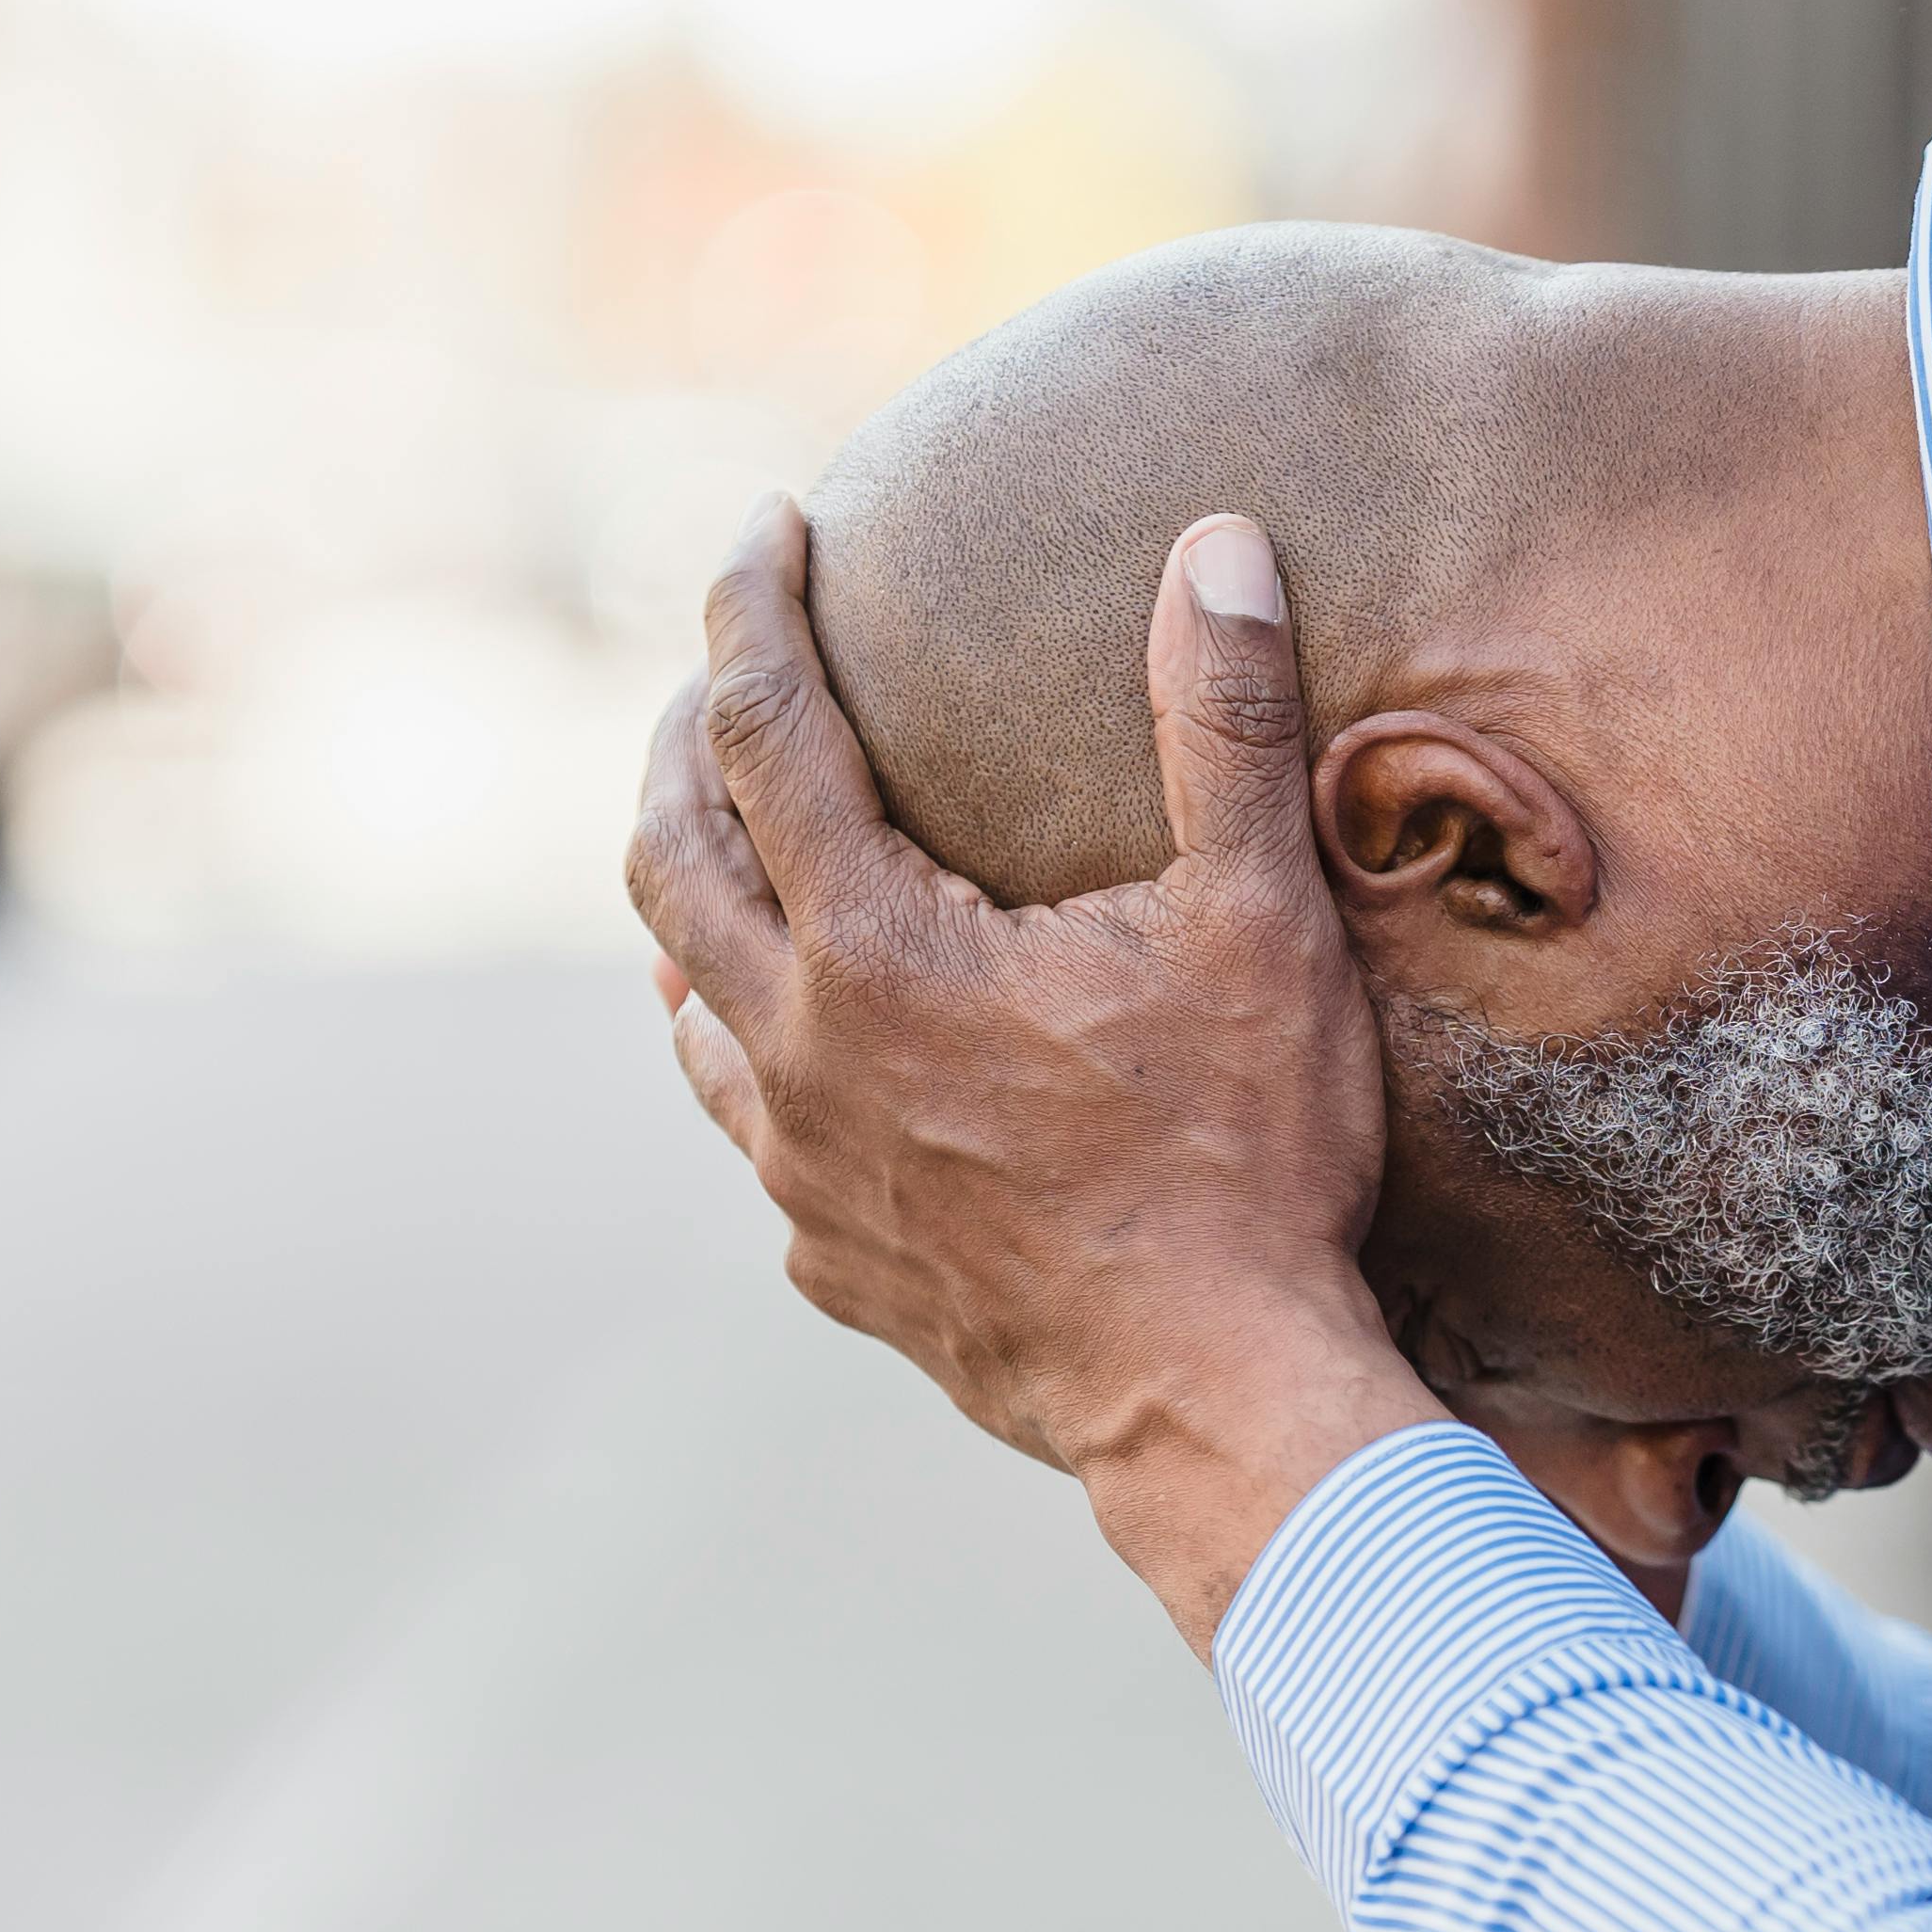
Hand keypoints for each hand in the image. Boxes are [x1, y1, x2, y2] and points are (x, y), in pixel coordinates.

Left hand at [624, 499, 1444, 1649]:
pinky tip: (810, 1065)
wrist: (1220, 1403)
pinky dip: (756, 1064)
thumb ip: (1223, 725)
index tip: (764, 528)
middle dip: (685, 742)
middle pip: (671, 855)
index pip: (764, 727)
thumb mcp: (1259, 923)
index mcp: (876, 947)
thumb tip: (1221, 543)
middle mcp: (797, 1049)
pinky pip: (754, 1139)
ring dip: (694, 911)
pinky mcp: (834, 1263)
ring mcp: (801, 1169)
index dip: (752, 609)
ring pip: (682, 1007)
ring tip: (731, 864)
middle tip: (725, 679)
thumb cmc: (1247, 1162)